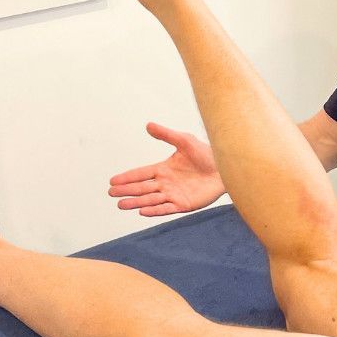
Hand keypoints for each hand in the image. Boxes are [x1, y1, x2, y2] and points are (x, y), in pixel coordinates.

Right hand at [108, 121, 225, 215]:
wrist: (225, 168)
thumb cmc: (206, 153)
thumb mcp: (185, 141)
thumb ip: (166, 135)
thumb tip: (148, 125)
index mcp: (163, 169)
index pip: (141, 174)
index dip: (127, 177)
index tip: (112, 181)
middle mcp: (166, 183)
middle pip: (142, 188)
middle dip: (126, 191)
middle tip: (111, 194)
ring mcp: (174, 195)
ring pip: (150, 200)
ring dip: (136, 202)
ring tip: (121, 205)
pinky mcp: (184, 204)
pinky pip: (166, 208)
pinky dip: (154, 210)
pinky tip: (142, 211)